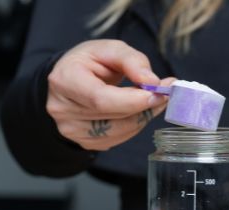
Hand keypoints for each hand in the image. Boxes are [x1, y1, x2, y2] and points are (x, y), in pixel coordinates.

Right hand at [46, 39, 173, 150]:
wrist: (69, 79)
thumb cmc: (89, 62)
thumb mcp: (109, 48)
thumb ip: (131, 61)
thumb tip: (152, 82)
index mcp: (65, 80)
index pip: (100, 99)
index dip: (132, 100)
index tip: (158, 92)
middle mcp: (62, 109)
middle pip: (113, 116)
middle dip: (145, 105)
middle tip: (166, 93)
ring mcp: (72, 130)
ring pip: (120, 131)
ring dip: (143, 116)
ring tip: (155, 99)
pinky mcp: (84, 142)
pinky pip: (118, 138)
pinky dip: (134, 124)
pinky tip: (139, 110)